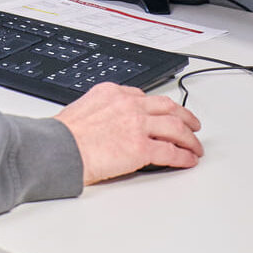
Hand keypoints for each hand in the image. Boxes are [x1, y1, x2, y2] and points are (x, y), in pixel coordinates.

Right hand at [54, 84, 203, 183]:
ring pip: (176, 127)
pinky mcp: (142, 147)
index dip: (160, 108)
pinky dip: (184, 156)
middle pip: (168, 107)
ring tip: (196, 146)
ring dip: (189, 138)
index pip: (145, 97)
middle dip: (185, 117)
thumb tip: (110, 125)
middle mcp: (128, 104)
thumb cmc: (62, 137)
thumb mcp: (82, 110)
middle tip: (193, 125)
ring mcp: (137, 125)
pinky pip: (171, 151)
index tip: (165, 114)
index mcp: (112, 92)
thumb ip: (102, 112)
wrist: (57, 150)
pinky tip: (188, 160)